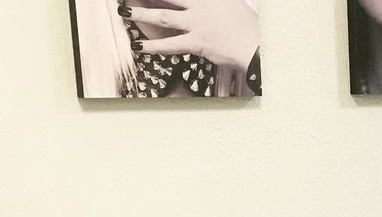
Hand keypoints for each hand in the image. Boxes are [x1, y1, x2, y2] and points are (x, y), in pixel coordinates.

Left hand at [125, 0, 259, 72]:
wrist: (256, 45)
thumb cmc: (246, 27)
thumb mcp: (230, 3)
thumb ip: (212, 0)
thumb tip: (202, 1)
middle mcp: (200, 5)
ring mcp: (198, 23)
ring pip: (163, 16)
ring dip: (141, 14)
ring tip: (125, 13)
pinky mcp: (198, 42)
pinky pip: (171, 44)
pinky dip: (153, 47)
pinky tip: (139, 47)